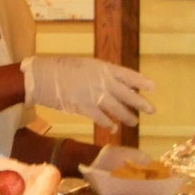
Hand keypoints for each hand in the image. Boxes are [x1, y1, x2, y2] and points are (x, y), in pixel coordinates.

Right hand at [21, 56, 154, 128]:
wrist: (41, 77)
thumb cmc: (59, 68)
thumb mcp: (83, 65)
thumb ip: (98, 74)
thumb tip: (110, 85)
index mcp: (102, 68)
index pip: (128, 75)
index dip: (141, 82)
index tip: (153, 87)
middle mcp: (103, 81)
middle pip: (128, 94)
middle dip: (141, 103)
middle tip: (151, 110)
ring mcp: (94, 95)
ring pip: (118, 109)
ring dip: (127, 116)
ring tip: (134, 122)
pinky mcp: (85, 107)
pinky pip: (102, 118)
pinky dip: (109, 124)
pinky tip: (113, 128)